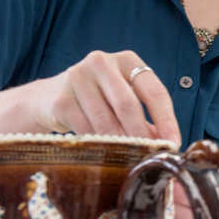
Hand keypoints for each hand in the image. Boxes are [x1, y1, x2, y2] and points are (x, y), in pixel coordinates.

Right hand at [30, 50, 179, 144]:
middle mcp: (102, 62)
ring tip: (128, 158)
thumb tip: (166, 144)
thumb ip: (145, 118)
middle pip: (129, 105)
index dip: (167, 120)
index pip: (154, 91)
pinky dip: (97, 144)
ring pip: (106, 119)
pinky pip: (85, 128)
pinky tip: (103, 153)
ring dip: (119, 143)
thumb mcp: (122, 101)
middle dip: (141, 135)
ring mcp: (78, 77)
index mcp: (126, 60)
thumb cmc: (95, 101)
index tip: (173, 143)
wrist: (45, 100)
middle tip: (149, 156)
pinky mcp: (60, 98)